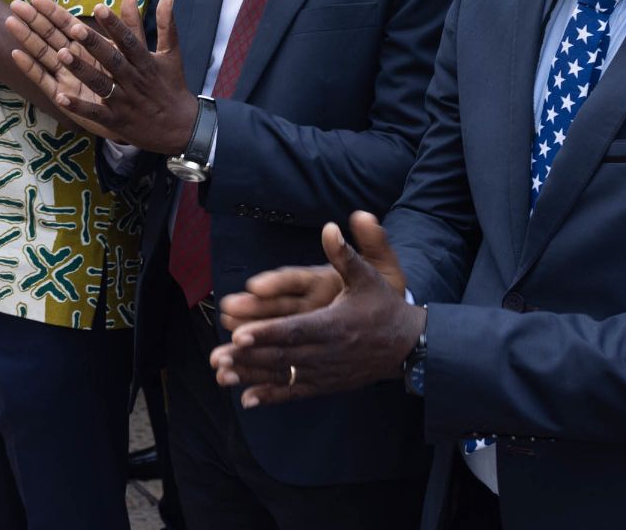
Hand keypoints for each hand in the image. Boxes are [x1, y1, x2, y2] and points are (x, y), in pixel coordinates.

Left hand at [5, 0, 195, 150]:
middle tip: (74, 27)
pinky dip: (78, 107)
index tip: (100, 8)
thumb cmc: (173, 86)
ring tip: (61, 55)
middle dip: (94, 44)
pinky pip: (95, 113)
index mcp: (146, 63)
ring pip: (101, 84)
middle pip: (112, 60)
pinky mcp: (116, 121)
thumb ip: (166, 25)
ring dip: (81, 70)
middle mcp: (134, 80)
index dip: (115, 25)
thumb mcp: (171, 54)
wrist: (181, 128)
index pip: (129, 41)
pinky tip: (60, 97)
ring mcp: (125, 101)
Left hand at [211, 212, 418, 408]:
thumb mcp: (369, 276)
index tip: (240, 335)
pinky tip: (246, 399)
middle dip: (248, 357)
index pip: (295, 330)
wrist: (408, 345)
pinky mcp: (326, 384)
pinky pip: (296, 392)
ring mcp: (326, 372)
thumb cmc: (384, 306)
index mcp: (334, 324)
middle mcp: (328, 352)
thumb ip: (346, 255)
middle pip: (283, 356)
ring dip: (252, 376)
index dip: (267, 333)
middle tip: (217, 356)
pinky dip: (271, 396)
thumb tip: (331, 227)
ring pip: (285, 375)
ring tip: (222, 375)